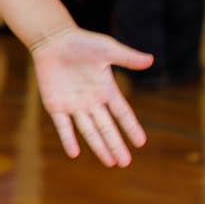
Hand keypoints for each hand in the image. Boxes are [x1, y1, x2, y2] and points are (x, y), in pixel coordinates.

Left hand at [32, 28, 149, 165]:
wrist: (53, 40)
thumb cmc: (82, 43)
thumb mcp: (108, 49)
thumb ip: (127, 57)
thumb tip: (151, 60)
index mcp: (107, 90)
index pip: (123, 113)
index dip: (131, 128)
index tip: (141, 143)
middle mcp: (92, 101)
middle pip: (107, 127)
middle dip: (116, 145)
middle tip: (125, 163)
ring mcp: (73, 105)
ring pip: (88, 130)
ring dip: (98, 146)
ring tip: (109, 162)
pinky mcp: (55, 105)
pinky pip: (63, 125)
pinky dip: (68, 138)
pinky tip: (74, 153)